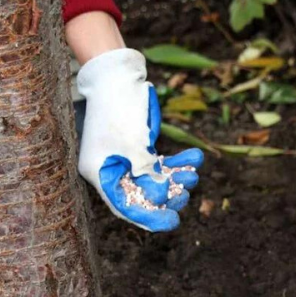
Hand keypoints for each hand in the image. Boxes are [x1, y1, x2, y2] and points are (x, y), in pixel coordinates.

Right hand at [76, 48, 203, 231]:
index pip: (124, 205)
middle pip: (142, 195)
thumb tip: (162, 196)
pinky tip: (194, 158)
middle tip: (186, 193)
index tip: (173, 222)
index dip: (149, 217)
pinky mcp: (139, 148)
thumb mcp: (133, 144)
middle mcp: (112, 170)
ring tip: (193, 172)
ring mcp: (125, 159)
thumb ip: (147, 172)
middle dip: (167, 196)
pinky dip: (177, 162)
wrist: (117, 74)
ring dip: (176, 177)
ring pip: (155, 179)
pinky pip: (161, 162)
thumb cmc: (118, 108)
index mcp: (100, 174)